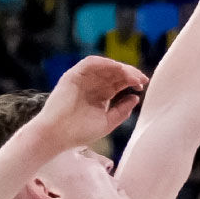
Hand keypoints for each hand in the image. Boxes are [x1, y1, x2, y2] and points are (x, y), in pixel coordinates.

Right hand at [35, 56, 149, 150]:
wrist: (57, 135)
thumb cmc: (79, 132)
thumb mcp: (107, 122)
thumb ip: (122, 111)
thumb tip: (135, 97)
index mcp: (101, 95)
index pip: (119, 82)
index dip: (132, 81)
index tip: (142, 85)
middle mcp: (92, 85)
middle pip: (114, 73)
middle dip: (130, 73)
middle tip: (142, 79)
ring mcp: (82, 79)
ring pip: (104, 66)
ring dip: (120, 68)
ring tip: (132, 76)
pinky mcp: (73, 76)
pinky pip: (89, 63)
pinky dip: (104, 63)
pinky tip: (116, 68)